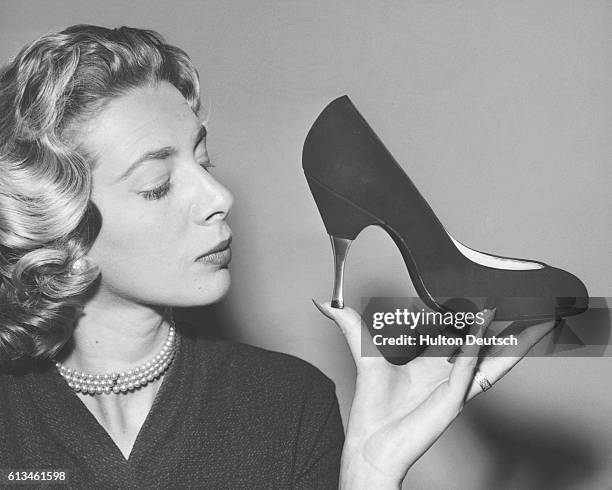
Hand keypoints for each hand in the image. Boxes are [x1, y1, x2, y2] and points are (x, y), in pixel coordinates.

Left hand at [312, 300, 555, 488]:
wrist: (370, 443)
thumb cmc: (372, 406)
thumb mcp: (363, 353)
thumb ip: (349, 324)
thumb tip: (323, 300)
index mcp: (435, 363)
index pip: (462, 334)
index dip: (475, 315)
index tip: (488, 292)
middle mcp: (450, 373)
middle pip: (487, 345)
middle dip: (509, 327)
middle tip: (530, 304)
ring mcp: (455, 386)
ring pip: (492, 358)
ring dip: (516, 340)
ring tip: (540, 320)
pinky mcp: (452, 399)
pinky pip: (469, 368)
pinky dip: (478, 348)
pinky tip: (486, 326)